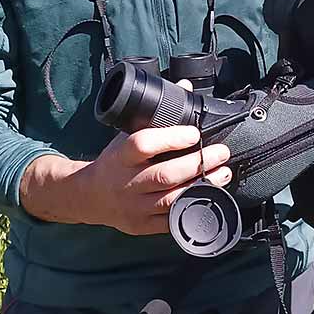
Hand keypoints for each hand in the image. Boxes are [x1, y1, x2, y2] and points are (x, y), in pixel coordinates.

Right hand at [76, 123, 231, 235]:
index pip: (143, 145)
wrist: (90, 196)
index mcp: (120, 156)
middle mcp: (127, 182)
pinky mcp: (142, 225)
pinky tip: (210, 196)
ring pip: (173, 199)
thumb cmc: (115, 161)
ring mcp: (134, 207)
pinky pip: (172, 220)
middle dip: (198, 163)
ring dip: (203, 185)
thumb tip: (186, 88)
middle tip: (222, 152)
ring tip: (223, 173)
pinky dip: (194, 208)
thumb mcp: (126, 134)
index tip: (195, 132)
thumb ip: (156, 115)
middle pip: (165, 175)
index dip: (171, 138)